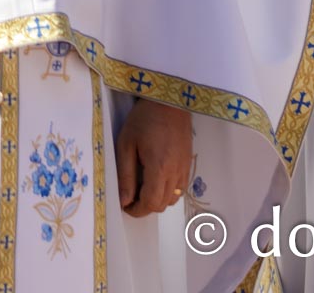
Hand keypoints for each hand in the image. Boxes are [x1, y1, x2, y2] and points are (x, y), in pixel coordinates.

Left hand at [115, 99, 190, 216]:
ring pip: (173, 199)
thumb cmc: (144, 119)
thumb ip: (125, 175)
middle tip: (130, 196)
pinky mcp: (189, 163)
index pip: (151, 203)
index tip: (125, 206)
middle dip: (145, 206)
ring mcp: (185, 169)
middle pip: (162, 204)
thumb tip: (124, 200)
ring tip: (142, 187)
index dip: (137, 210)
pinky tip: (156, 179)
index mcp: (159, 169)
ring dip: (157, 199)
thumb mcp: (126, 144)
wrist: (169, 102)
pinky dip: (168, 191)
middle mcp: (176, 173)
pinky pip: (180, 188)